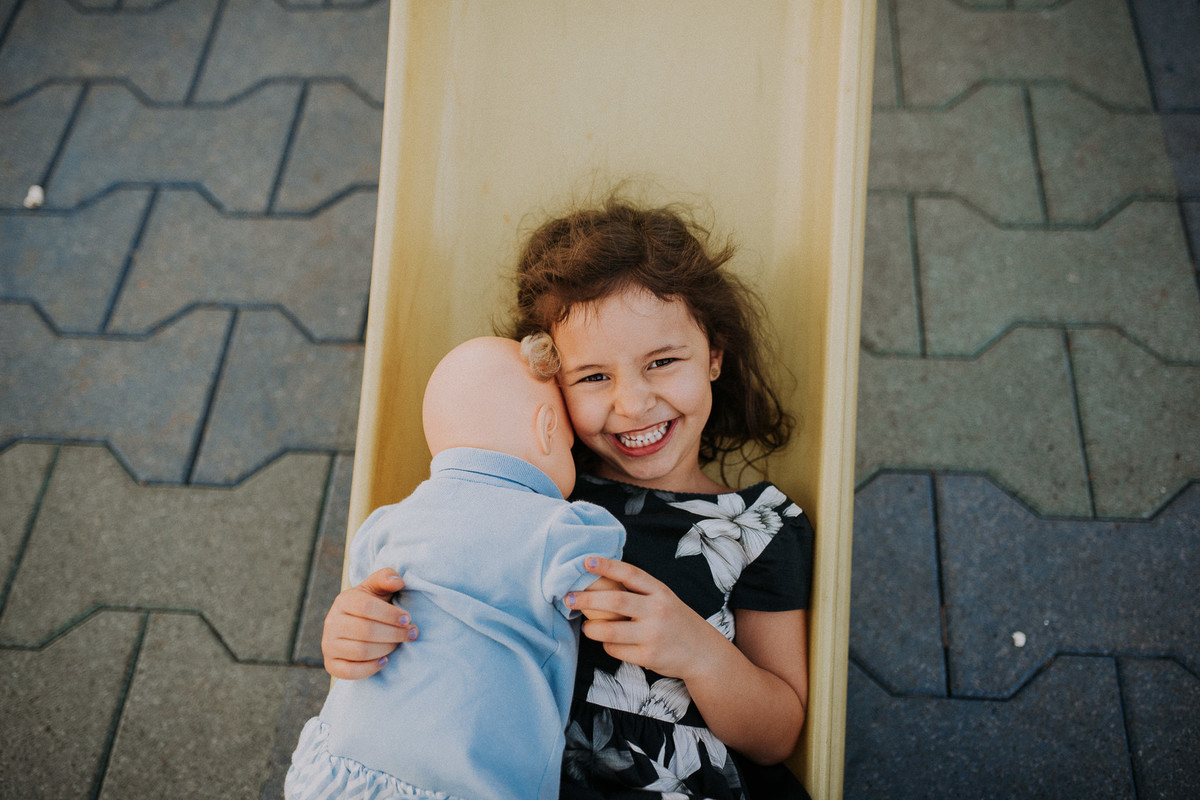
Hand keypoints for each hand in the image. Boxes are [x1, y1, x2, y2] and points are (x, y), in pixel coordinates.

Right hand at [322, 568, 415, 678]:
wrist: (354, 624)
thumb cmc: (373, 604)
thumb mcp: (378, 587)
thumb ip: (387, 578)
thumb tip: (398, 582)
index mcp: (344, 600)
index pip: (366, 607)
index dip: (390, 614)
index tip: (408, 619)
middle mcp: (332, 622)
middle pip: (365, 631)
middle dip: (394, 634)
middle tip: (410, 634)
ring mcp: (328, 644)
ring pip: (360, 651)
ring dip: (386, 649)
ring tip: (398, 645)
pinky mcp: (331, 664)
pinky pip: (350, 671)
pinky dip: (371, 668)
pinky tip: (385, 661)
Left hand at [565, 557, 727, 680]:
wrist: (702, 652)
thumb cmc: (674, 621)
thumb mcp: (663, 599)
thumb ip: (639, 593)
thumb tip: (598, 583)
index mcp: (660, 591)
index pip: (631, 574)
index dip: (607, 566)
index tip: (586, 561)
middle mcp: (658, 610)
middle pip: (616, 602)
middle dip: (588, 599)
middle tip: (568, 598)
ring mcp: (653, 634)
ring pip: (611, 631)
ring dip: (592, 628)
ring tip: (587, 627)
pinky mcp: (648, 656)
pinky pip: (616, 650)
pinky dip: (607, 646)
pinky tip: (609, 643)